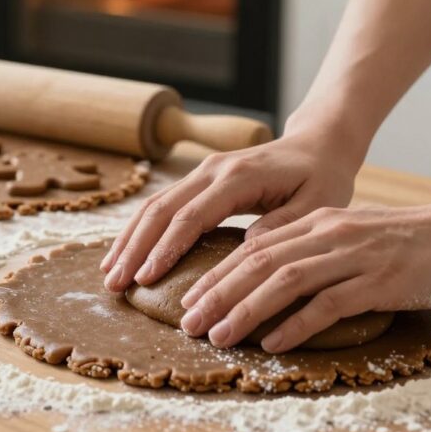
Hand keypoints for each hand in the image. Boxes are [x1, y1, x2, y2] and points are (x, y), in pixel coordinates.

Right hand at [100, 115, 365, 291]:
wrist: (317, 146)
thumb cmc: (321, 179)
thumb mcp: (316, 206)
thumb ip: (282, 228)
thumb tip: (244, 253)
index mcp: (240, 177)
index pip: (192, 216)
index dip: (165, 249)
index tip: (145, 279)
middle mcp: (213, 169)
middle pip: (161, 209)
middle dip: (134, 248)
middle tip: (114, 285)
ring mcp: (202, 171)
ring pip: (154, 204)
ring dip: (129, 240)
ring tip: (109, 275)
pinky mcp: (199, 179)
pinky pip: (162, 204)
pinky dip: (140, 230)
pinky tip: (125, 254)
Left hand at [177, 200, 430, 352]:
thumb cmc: (407, 241)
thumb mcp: (350, 236)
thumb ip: (310, 250)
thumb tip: (266, 275)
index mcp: (316, 222)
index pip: (252, 249)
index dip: (216, 275)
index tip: (190, 299)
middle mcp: (328, 234)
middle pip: (258, 263)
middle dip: (217, 294)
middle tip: (189, 322)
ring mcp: (353, 256)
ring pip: (285, 281)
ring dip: (246, 310)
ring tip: (219, 336)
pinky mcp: (378, 281)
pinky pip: (328, 304)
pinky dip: (297, 324)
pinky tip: (273, 342)